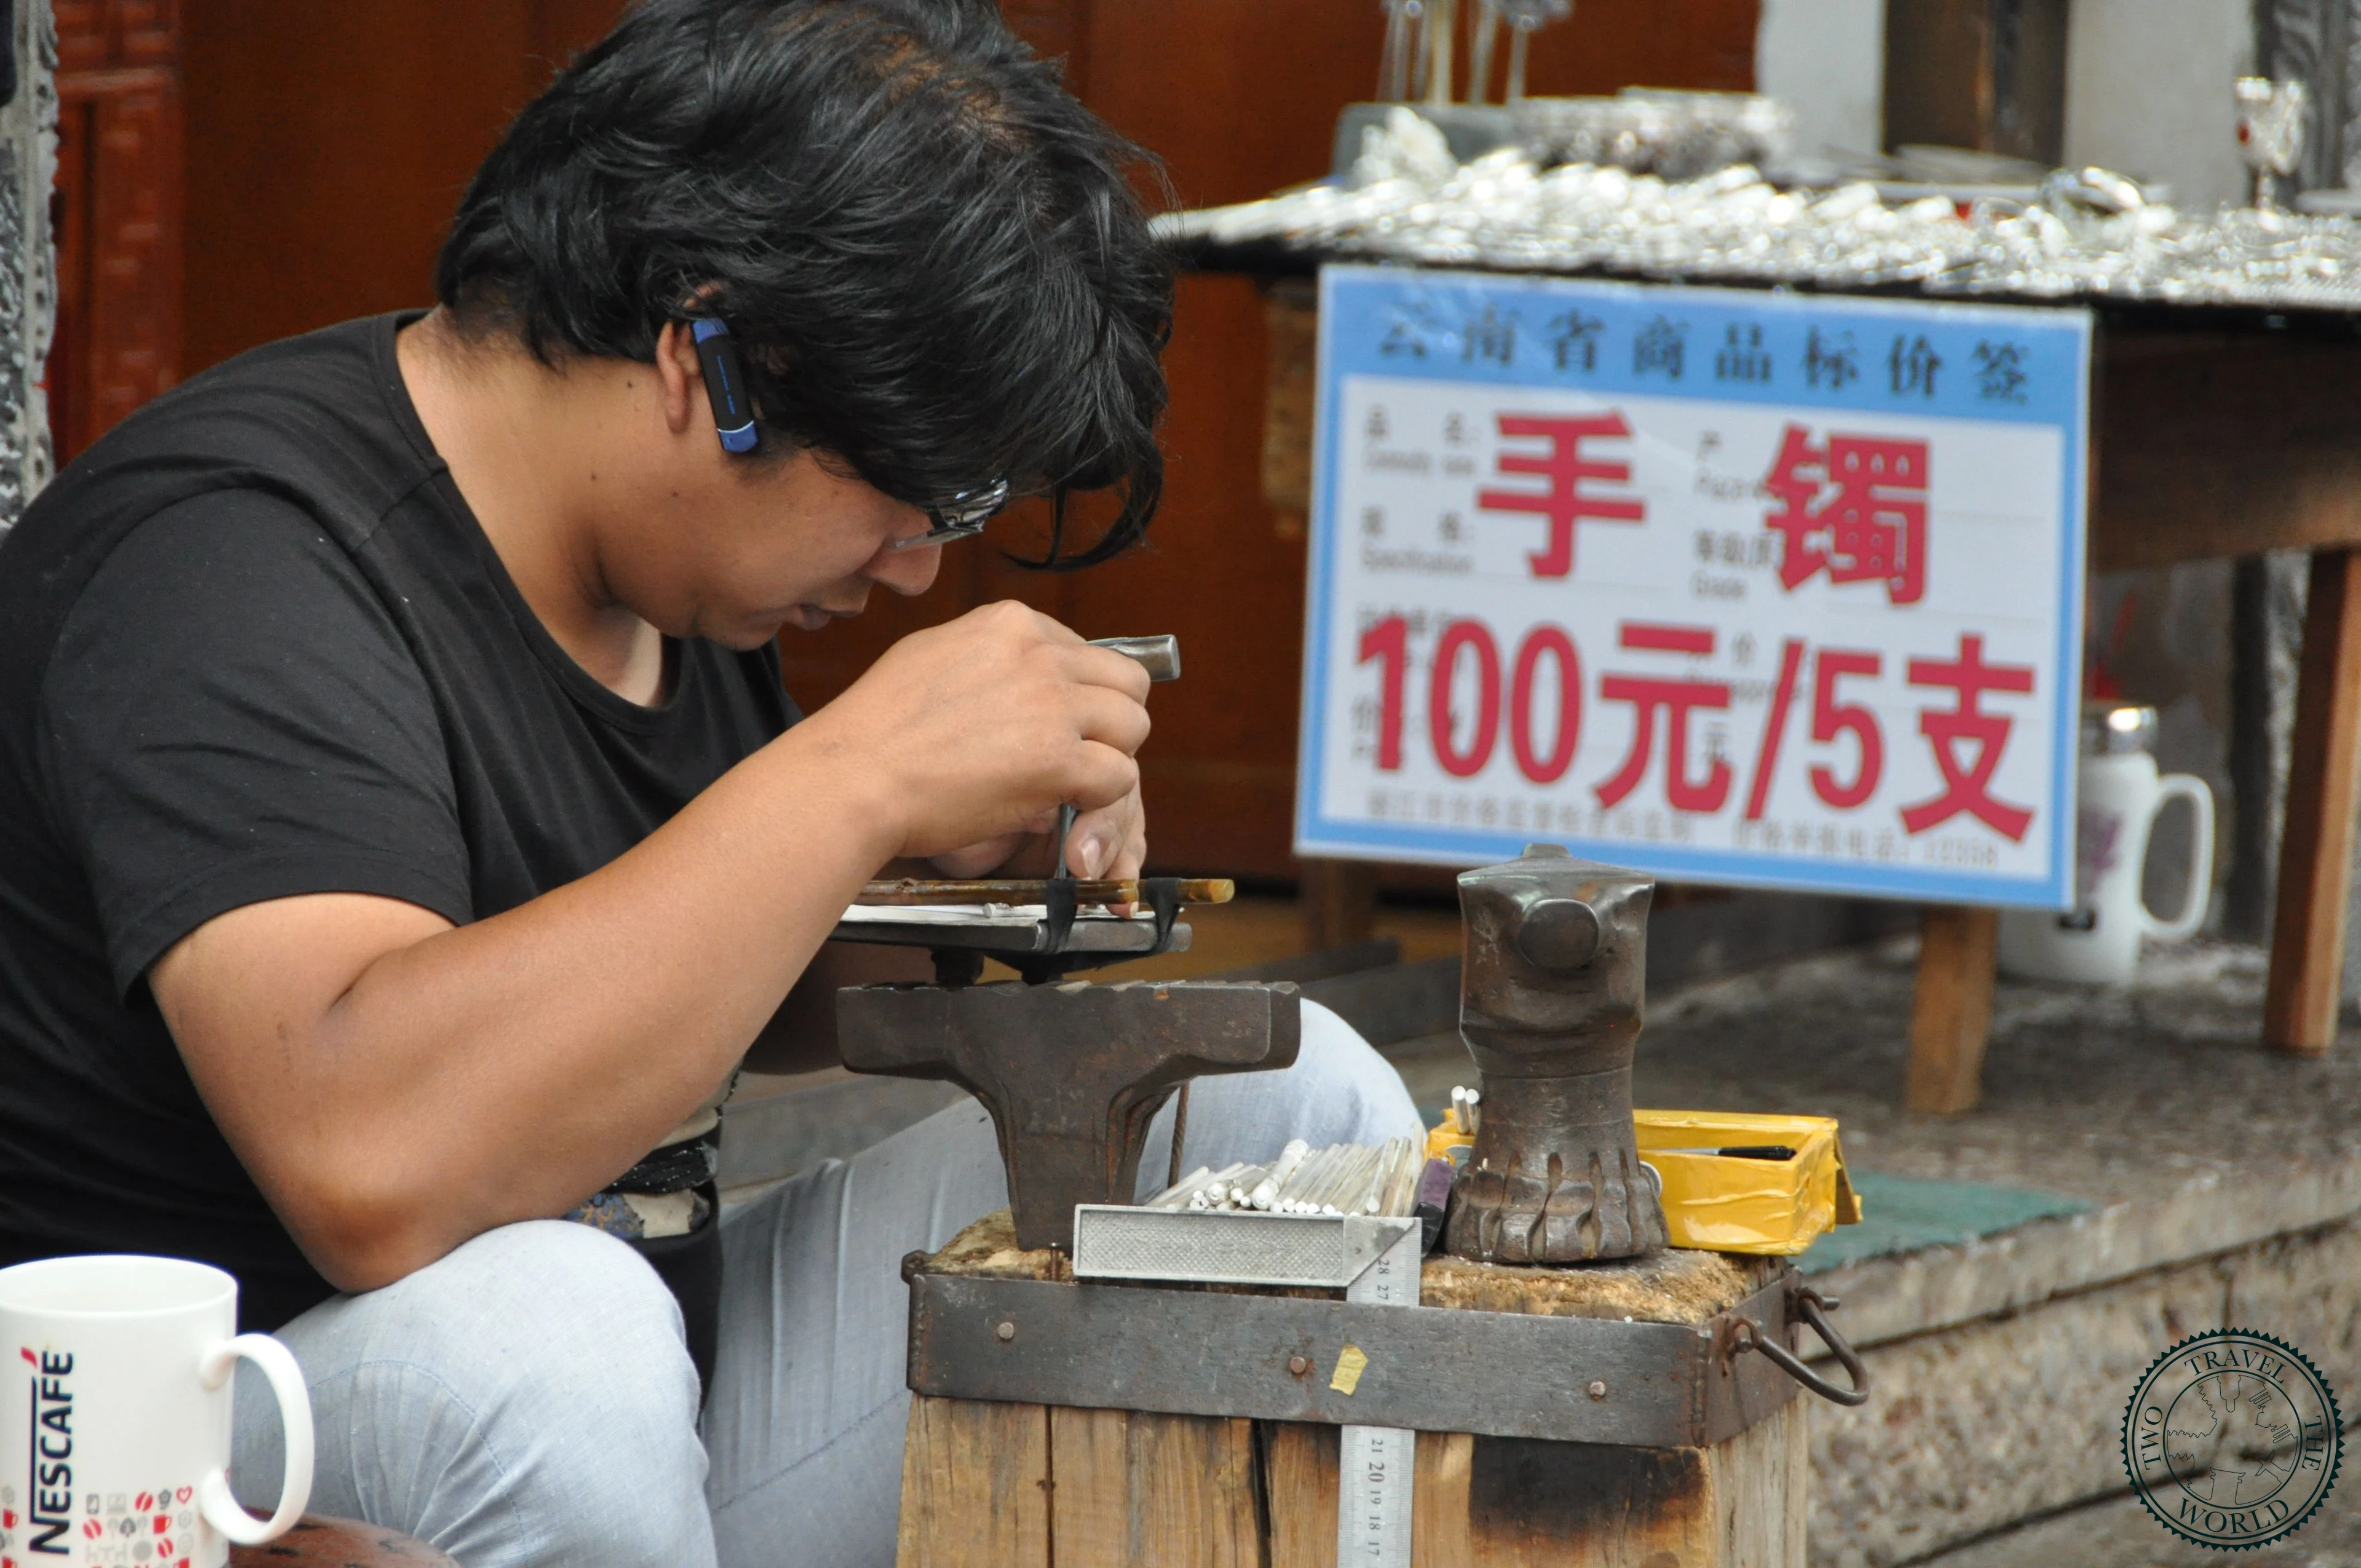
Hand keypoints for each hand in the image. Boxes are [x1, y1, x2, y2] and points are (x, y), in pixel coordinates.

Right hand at [796, 600, 1151, 864]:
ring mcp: (1051, 705)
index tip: (1057, 722)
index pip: (1085, 650)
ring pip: (1133, 725)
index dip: (1079, 694)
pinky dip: (1099, 798)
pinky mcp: (1056, 759)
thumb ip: (990, 661)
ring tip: (1069, 782)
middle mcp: (1038, 654)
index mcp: (1010, 623)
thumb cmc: (877, 730)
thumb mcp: (933, 657)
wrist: (852, 776)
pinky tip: (1063, 804)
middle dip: (1110, 721)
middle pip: (1126, 682)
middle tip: (1078, 754)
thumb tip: (1021, 676)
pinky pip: (1119, 776)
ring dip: (1110, 758)